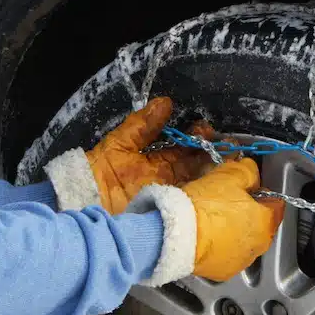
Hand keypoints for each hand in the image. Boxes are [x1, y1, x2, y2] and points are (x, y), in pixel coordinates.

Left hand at [87, 96, 215, 212]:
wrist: (85, 201)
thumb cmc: (99, 172)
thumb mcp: (120, 143)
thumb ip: (142, 125)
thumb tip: (165, 102)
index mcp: (154, 162)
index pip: (181, 148)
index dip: (195, 137)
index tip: (206, 128)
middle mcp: (165, 179)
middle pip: (194, 166)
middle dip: (210, 154)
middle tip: (227, 144)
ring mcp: (167, 196)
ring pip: (196, 183)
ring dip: (212, 172)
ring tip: (229, 160)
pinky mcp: (167, 212)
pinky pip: (188, 203)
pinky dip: (202, 194)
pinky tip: (216, 184)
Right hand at [181, 157, 286, 281]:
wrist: (176, 234)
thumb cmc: (204, 206)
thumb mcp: (229, 176)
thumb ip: (247, 171)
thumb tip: (251, 171)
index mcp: (265, 222)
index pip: (276, 205)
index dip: (262, 193)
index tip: (249, 188)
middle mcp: (258, 246)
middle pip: (260, 225)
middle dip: (247, 214)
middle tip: (226, 203)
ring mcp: (240, 262)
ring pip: (243, 243)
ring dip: (234, 233)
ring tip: (213, 221)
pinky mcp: (222, 272)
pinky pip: (227, 257)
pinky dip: (220, 248)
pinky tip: (206, 238)